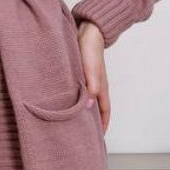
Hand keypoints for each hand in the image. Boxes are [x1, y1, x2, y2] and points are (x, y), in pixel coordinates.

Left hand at [76, 20, 110, 135]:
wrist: (87, 30)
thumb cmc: (90, 50)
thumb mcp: (91, 70)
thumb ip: (91, 87)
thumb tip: (88, 107)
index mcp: (101, 88)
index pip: (105, 112)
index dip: (103, 126)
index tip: (97, 140)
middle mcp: (95, 87)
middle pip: (95, 109)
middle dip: (92, 123)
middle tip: (83, 136)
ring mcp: (88, 80)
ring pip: (86, 101)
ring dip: (81, 112)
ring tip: (72, 123)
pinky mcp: (80, 74)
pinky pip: (79, 92)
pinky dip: (74, 100)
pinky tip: (65, 103)